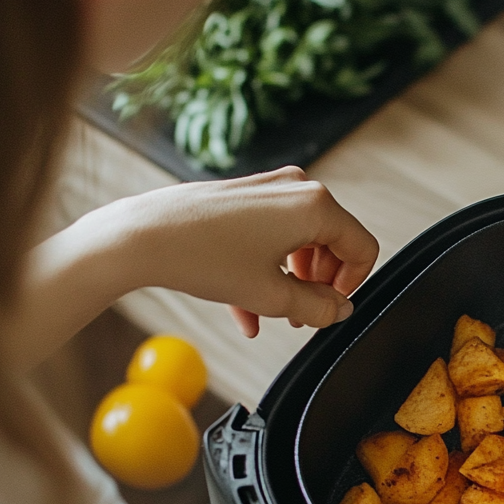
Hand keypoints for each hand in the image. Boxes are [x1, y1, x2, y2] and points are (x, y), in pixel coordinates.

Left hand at [118, 166, 377, 336]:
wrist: (142, 238)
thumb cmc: (201, 257)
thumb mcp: (271, 296)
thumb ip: (318, 307)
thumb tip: (339, 310)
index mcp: (315, 206)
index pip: (362, 248)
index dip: (352, 285)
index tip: (330, 307)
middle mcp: (297, 189)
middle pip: (334, 243)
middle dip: (321, 284)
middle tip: (302, 314)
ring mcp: (270, 189)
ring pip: (302, 242)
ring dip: (295, 281)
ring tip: (274, 313)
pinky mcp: (246, 197)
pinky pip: (274, 236)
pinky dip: (269, 270)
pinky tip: (248, 310)